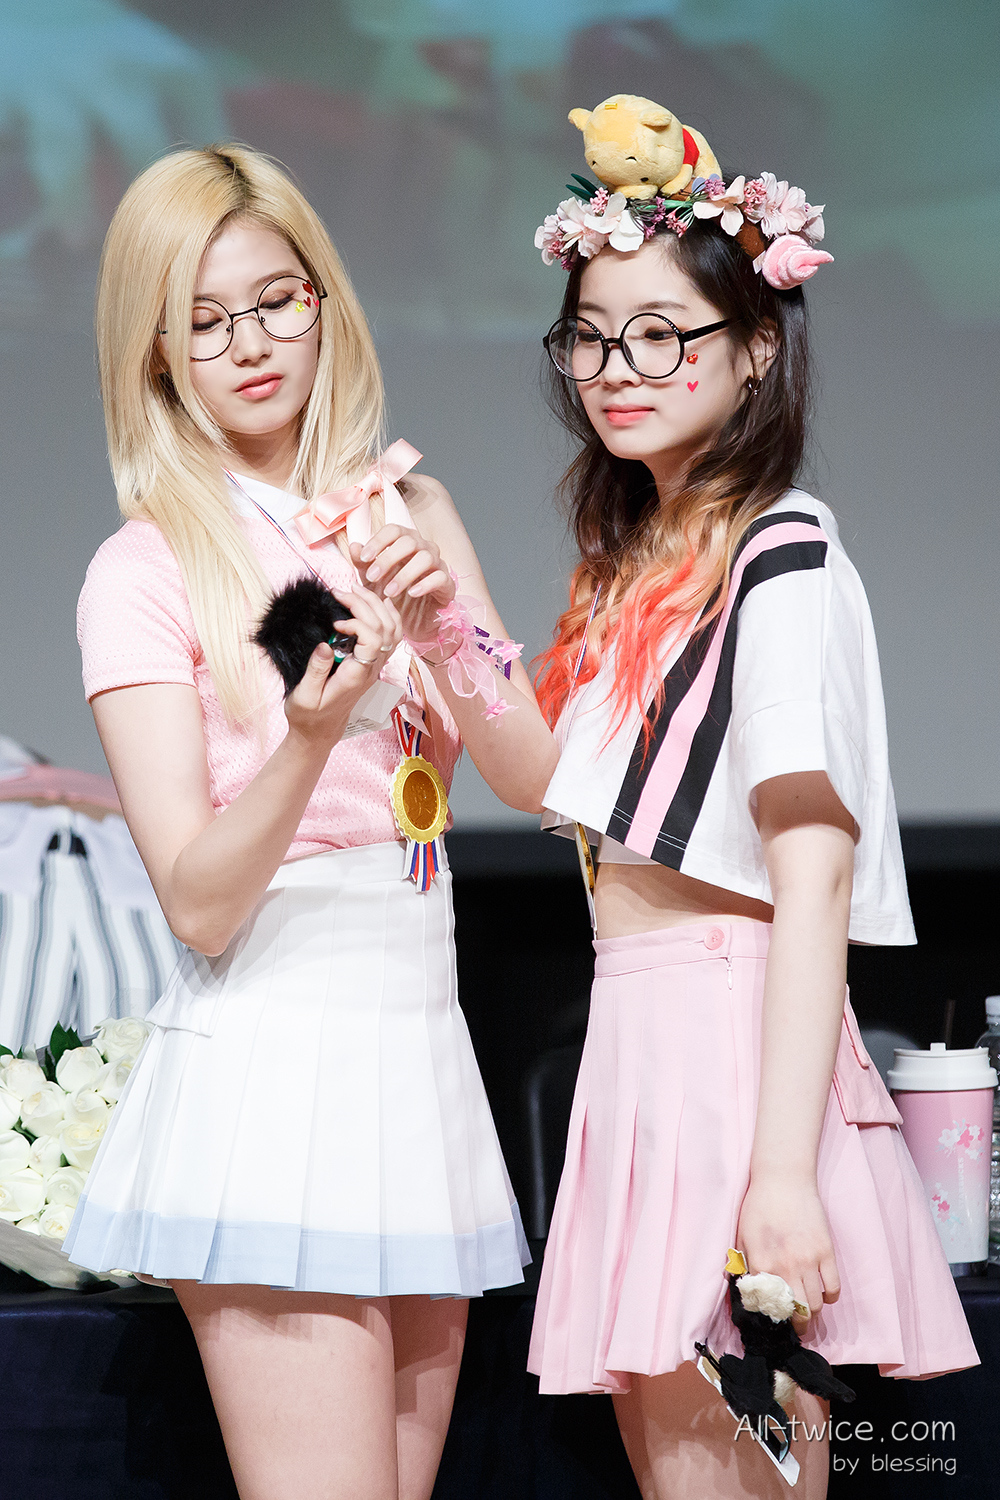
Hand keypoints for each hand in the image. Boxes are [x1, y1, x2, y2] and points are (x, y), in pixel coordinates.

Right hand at [283, 585, 400, 746]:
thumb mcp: (304, 696)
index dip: (358, 623)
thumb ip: (315, 671)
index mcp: (356, 676)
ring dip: (377, 605)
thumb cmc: (308, 716)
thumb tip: (327, 644)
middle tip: (341, 591)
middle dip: (365, 603)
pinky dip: (387, 615)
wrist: (319, 732)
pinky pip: (391, 636)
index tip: (335, 622)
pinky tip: (375, 603)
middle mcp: (372, 669)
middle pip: (385, 628)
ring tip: (355, 591)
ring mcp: (375, 666)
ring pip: (393, 629)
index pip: (373, 640)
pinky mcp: (372, 663)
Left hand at [351, 525, 454, 645]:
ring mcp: (438, 564)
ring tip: (389, 592)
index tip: (364, 558)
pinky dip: (425, 584)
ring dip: (404, 574)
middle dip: (388, 559)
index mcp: (405, 541)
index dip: (378, 541)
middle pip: (409, 541)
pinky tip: (412, 593)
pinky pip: (440, 577)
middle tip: (372, 576)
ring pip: (425, 558)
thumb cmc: (391, 592)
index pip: (394, 530)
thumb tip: (354, 546)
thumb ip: (362, 563)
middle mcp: (424, 548)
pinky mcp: (447, 584)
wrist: (410, 619)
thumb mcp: (371, 580)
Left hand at [736, 1176, 840, 1324]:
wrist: (783, 1179)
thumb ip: (742, 1264)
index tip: (775, 1323)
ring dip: (813, 1314)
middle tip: (796, 1327)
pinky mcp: (826, 1252)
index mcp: (762, 1264)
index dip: (772, 1319)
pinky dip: (829, 1297)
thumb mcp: (742, 1235)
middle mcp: (786, 1267)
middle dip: (797, 1326)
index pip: (769, 1307)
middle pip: (797, 1313)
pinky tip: (823, 1294)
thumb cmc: (759, 1205)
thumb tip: (742, 1288)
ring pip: (816, 1305)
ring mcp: (809, 1261)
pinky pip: (833, 1287)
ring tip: (808, 1312)